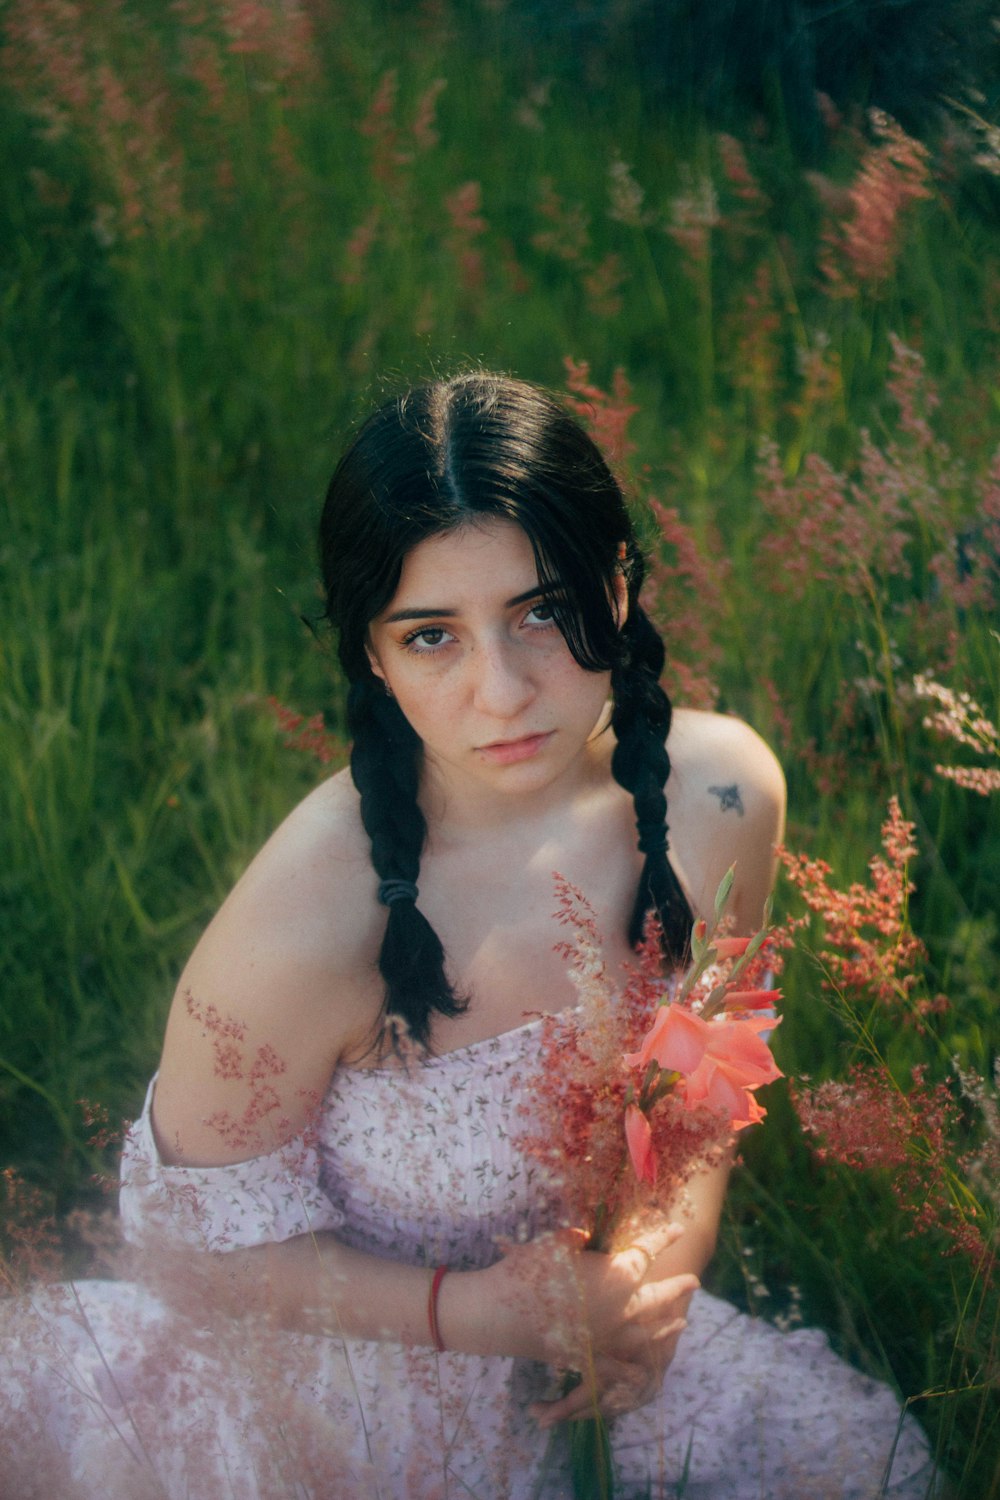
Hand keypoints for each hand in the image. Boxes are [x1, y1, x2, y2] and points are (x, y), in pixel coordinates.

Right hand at [474, 1221, 697, 1421]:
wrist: (503, 1312)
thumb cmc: (530, 1268)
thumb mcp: (559, 1242)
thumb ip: (580, 1239)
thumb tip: (589, 1236)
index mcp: (617, 1274)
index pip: (646, 1252)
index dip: (663, 1238)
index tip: (677, 1229)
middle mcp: (622, 1307)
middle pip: (657, 1296)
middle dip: (677, 1288)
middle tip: (694, 1282)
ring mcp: (608, 1336)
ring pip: (646, 1332)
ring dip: (665, 1326)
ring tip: (682, 1321)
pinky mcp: (591, 1357)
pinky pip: (619, 1365)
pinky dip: (635, 1367)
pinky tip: (646, 1370)